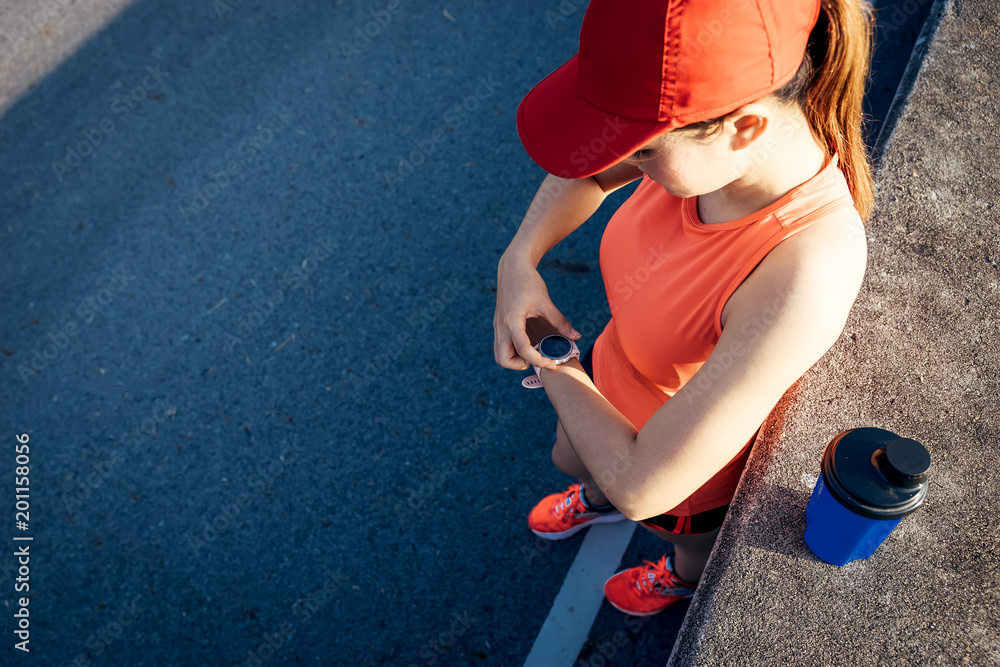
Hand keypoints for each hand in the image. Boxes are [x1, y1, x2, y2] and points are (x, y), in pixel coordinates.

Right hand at [494, 254, 580, 370]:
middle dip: (519, 365)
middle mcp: (501, 326)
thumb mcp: (545, 302)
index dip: (539, 361)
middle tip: (536, 357)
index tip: (552, 364)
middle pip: (503, 360)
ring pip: (499, 355)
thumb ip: (560, 321)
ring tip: (532, 351)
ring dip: (514, 359)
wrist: (511, 268)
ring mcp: (498, 327)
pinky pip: (502, 346)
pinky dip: (513, 351)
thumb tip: (576, 337)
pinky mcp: (499, 325)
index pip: (523, 349)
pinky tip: (528, 342)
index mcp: (513, 320)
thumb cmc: (528, 282)